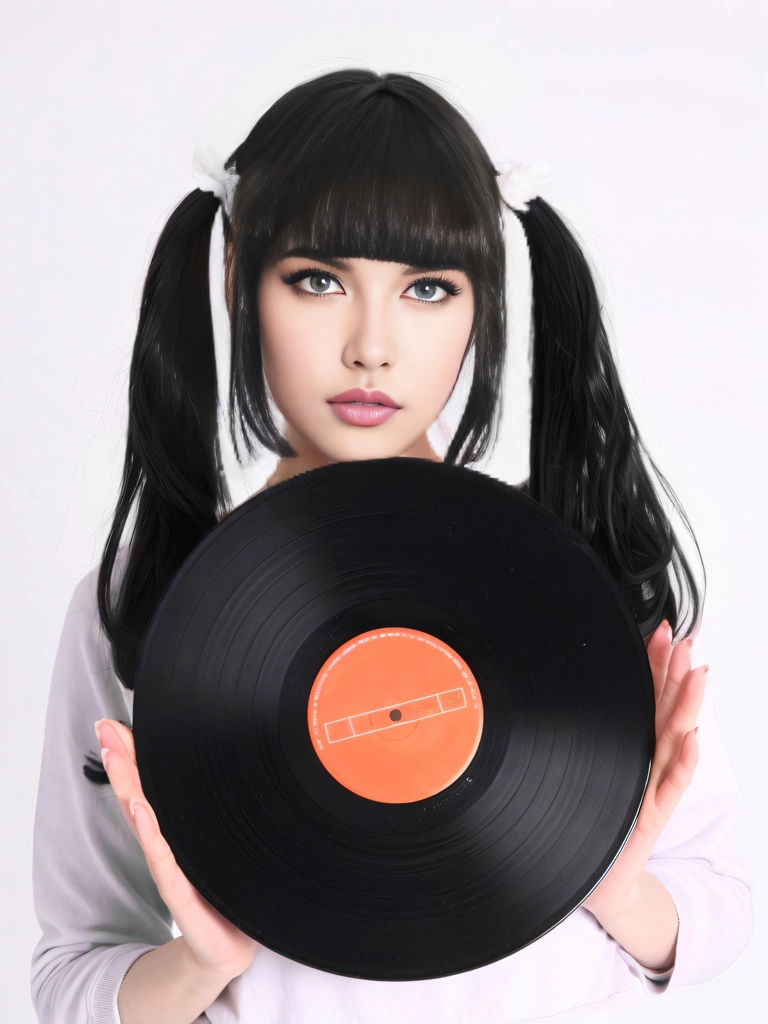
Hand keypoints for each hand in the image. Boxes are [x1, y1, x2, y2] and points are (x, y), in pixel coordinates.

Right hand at [95, 718, 258, 979]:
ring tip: (118, 761)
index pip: (147, 786)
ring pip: (147, 824)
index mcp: (174, 832)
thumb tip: (218, 768)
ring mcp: (172, 869)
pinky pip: (166, 863)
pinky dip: (153, 837)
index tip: (112, 726)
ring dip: (131, 790)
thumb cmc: (223, 888)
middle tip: (105, 730)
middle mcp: (166, 846)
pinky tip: (142, 812)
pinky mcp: (182, 895)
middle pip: (139, 797)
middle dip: (122, 762)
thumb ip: (208, 808)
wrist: (231, 945)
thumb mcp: (215, 841)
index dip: (130, 756)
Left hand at [581, 622, 707, 916]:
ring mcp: (653, 789)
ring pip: (674, 741)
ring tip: (697, 674)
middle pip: (666, 711)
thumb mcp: (589, 769)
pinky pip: (671, 786)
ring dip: (687, 706)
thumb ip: (592, 734)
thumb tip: (570, 689)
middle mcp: (649, 764)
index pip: (649, 697)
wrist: (599, 881)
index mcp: (634, 748)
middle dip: (677, 674)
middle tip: (684, 640)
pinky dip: (684, 761)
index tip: (661, 632)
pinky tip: (692, 737)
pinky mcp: (651, 818)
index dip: (656, 665)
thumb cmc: (593, 822)